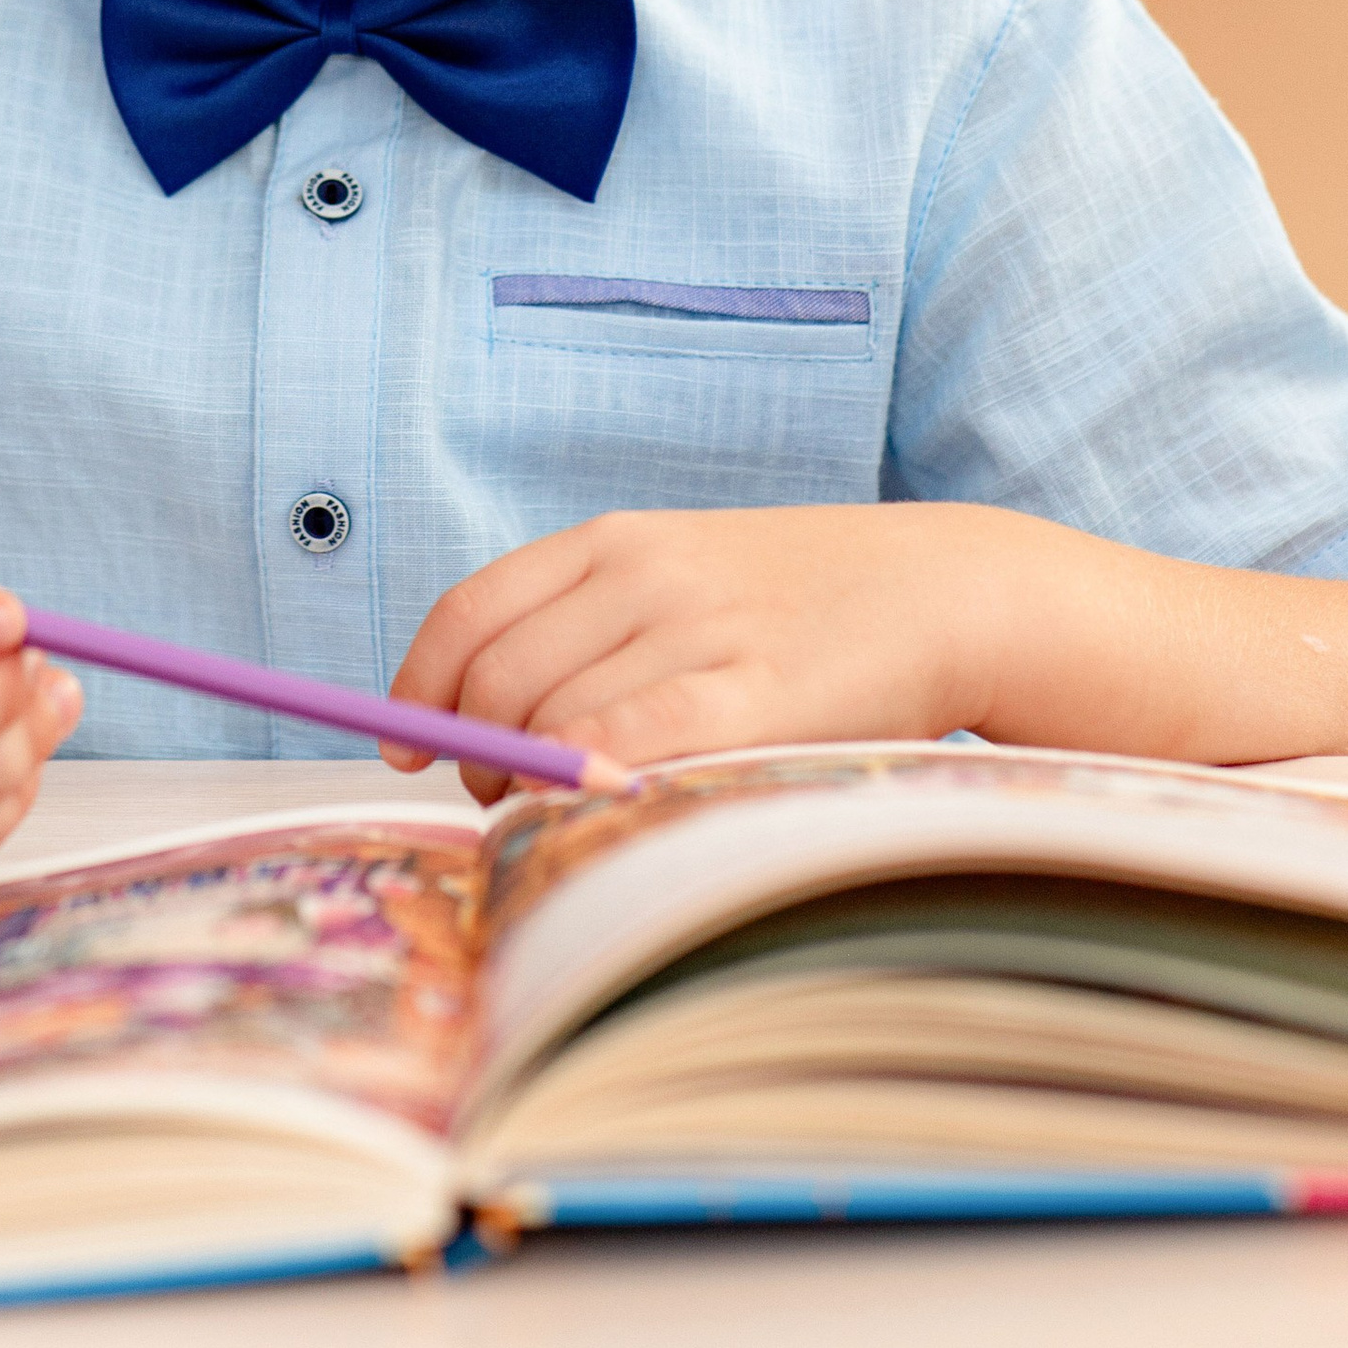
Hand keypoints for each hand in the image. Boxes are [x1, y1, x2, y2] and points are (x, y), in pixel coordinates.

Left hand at [383, 505, 1002, 799]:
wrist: (945, 589)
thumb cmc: (802, 603)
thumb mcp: (684, 576)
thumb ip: (593, 625)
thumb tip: (483, 716)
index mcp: (616, 538)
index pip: (471, 611)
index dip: (417, 683)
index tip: (402, 740)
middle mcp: (644, 574)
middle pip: (497, 678)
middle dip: (474, 751)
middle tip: (495, 794)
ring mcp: (696, 631)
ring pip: (548, 720)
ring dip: (526, 784)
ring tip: (554, 805)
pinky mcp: (750, 696)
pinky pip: (625, 743)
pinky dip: (582, 784)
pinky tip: (588, 808)